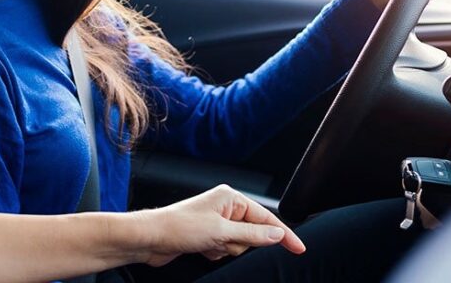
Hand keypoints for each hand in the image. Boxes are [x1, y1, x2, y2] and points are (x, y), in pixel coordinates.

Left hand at [139, 185, 304, 266]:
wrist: (150, 238)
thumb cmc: (179, 227)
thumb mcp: (221, 232)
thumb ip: (253, 235)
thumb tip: (277, 235)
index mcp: (230, 198)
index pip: (266, 218)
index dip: (284, 235)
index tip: (299, 249)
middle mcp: (224, 207)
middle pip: (253, 234)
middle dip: (239, 243)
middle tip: (221, 242)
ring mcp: (216, 221)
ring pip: (239, 244)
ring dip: (226, 249)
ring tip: (207, 244)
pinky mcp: (208, 235)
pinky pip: (225, 249)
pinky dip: (216, 253)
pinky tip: (201, 249)